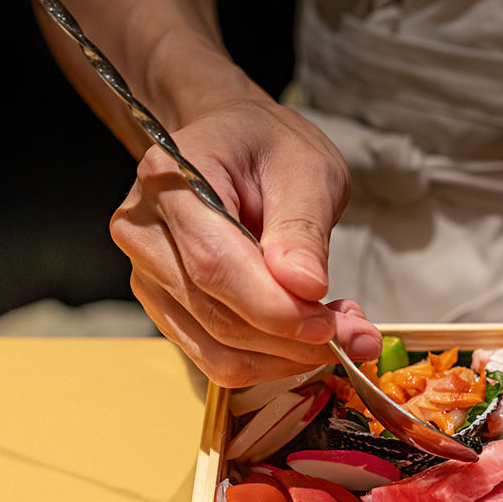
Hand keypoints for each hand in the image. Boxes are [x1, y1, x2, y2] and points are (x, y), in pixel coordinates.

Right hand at [111, 96, 381, 385]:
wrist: (233, 143)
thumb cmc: (267, 145)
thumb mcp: (306, 168)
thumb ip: (302, 227)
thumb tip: (304, 288)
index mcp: (170, 180)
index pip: (215, 265)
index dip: (275, 307)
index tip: (330, 325)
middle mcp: (144, 231)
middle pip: (216, 315)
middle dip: (294, 339)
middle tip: (358, 336)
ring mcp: (148, 275)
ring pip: (217, 349)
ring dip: (287, 356)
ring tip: (340, 330)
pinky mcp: (167, 307)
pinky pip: (216, 356)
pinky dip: (270, 358)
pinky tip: (306, 333)